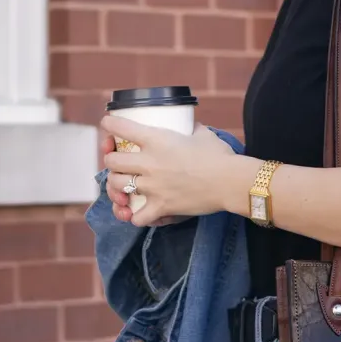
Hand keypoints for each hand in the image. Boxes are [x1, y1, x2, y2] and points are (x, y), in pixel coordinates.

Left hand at [101, 116, 235, 226]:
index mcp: (156, 139)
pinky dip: (136, 216)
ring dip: (117, 187)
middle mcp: (149, 162)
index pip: (119, 127)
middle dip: (111, 162)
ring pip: (116, 187)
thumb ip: (192, 130)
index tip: (109, 125)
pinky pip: (137, 217)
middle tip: (120, 164)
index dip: (110, 124)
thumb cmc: (220, 156)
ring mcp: (153, 186)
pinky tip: (140, 213)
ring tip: (126, 187)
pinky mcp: (162, 206)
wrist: (231, 181)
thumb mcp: (203, 134)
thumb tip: (192, 126)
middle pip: (110, 161)